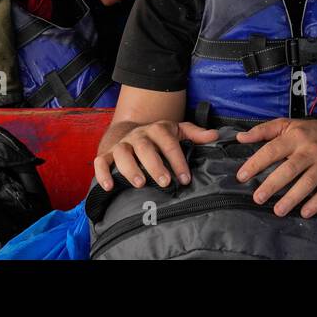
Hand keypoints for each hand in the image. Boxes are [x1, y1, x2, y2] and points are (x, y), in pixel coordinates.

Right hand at [93, 120, 218, 190]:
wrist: (128, 130)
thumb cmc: (157, 136)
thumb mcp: (177, 131)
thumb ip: (195, 134)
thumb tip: (215, 135)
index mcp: (157, 129)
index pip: (169, 143)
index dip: (177, 160)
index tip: (185, 179)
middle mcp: (138, 135)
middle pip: (144, 147)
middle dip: (155, 164)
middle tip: (165, 182)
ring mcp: (121, 144)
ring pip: (122, 153)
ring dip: (130, 168)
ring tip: (140, 184)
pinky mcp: (107, 154)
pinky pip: (101, 161)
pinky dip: (103, 173)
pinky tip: (110, 186)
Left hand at [234, 118, 316, 217]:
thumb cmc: (312, 132)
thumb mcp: (287, 124)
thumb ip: (263, 131)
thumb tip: (240, 138)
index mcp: (295, 136)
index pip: (272, 150)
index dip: (256, 163)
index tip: (242, 176)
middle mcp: (310, 150)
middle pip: (290, 168)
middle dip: (272, 184)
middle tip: (258, 198)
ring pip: (308, 182)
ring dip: (293, 198)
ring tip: (278, 210)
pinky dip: (316, 203)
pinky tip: (304, 212)